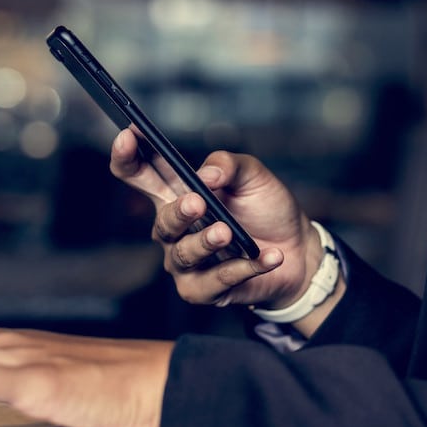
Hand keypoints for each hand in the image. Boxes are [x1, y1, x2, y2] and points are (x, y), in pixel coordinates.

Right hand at [110, 128, 321, 311]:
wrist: (299, 251)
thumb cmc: (266, 209)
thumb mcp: (253, 176)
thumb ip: (228, 165)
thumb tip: (206, 175)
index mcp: (177, 194)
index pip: (140, 175)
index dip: (127, 157)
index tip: (129, 136)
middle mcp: (174, 230)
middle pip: (162, 222)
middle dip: (178, 213)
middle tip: (197, 203)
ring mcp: (185, 262)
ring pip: (184, 255)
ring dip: (206, 243)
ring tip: (228, 232)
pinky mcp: (203, 290)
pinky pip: (216, 281)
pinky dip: (243, 268)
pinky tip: (269, 255)